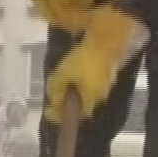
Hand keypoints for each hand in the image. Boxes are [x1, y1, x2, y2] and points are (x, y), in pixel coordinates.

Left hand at [45, 6, 145, 123]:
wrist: (107, 40)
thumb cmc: (84, 59)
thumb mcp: (63, 74)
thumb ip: (56, 88)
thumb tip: (53, 100)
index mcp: (90, 99)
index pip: (75, 116)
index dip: (61, 116)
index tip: (48, 111)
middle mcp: (100, 95)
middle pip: (82, 105)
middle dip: (68, 102)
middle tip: (55, 94)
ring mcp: (107, 84)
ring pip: (87, 93)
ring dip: (75, 90)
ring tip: (63, 83)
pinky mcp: (109, 73)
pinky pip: (92, 83)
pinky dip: (82, 81)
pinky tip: (76, 73)